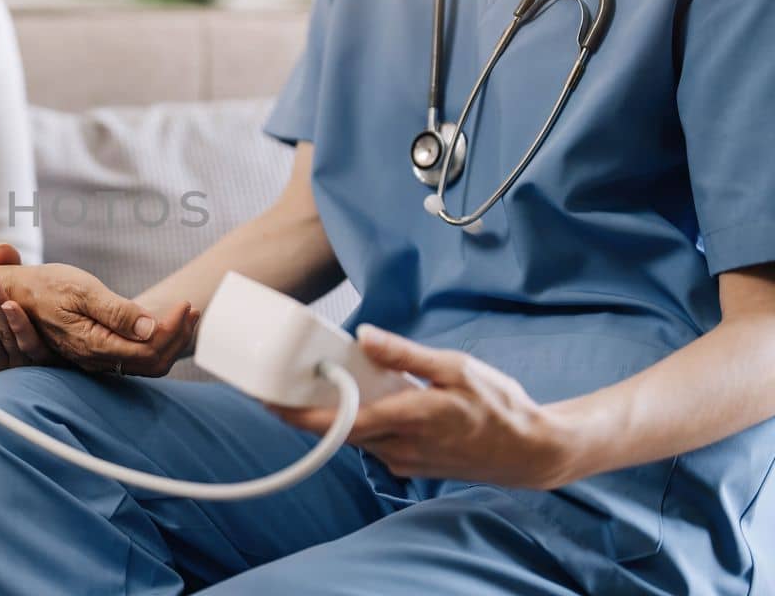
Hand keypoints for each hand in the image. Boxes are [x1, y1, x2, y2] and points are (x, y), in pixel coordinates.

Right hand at [0, 243, 49, 371]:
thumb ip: (9, 273)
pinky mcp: (43, 364)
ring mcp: (19, 363)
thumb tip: (2, 248)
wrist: (74, 346)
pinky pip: (29, 345)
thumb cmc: (37, 323)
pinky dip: (19, 325)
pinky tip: (12, 305)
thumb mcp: (18, 297)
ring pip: (1, 334)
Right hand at [0, 262, 198, 375]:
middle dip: (178, 337)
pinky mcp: (96, 351)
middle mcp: (97, 358)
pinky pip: (134, 357)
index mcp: (95, 344)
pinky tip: (161, 321)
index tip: (185, 305)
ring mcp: (97, 358)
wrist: (14, 294)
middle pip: (152, 362)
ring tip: (185, 313)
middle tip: (192, 309)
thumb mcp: (81, 290)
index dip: (173, 331)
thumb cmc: (45, 287)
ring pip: (145, 362)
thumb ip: (116, 312)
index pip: (148, 351)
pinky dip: (155, 340)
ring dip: (169, 338)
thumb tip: (150, 328)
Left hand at [271, 325, 576, 489]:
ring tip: (322, 383)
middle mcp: (401, 447)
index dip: (301, 416)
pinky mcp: (410, 464)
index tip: (271, 403)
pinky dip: (359, 423)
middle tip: (283, 382)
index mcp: (410, 419)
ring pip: (355, 437)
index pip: (342, 423)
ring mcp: (405, 460)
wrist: (530, 452)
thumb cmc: (499, 406)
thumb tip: (364, 337)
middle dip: (309, 409)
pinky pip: (372, 442)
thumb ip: (405, 354)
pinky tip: (362, 399)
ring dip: (335, 415)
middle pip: (339, 430)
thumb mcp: (456, 367)